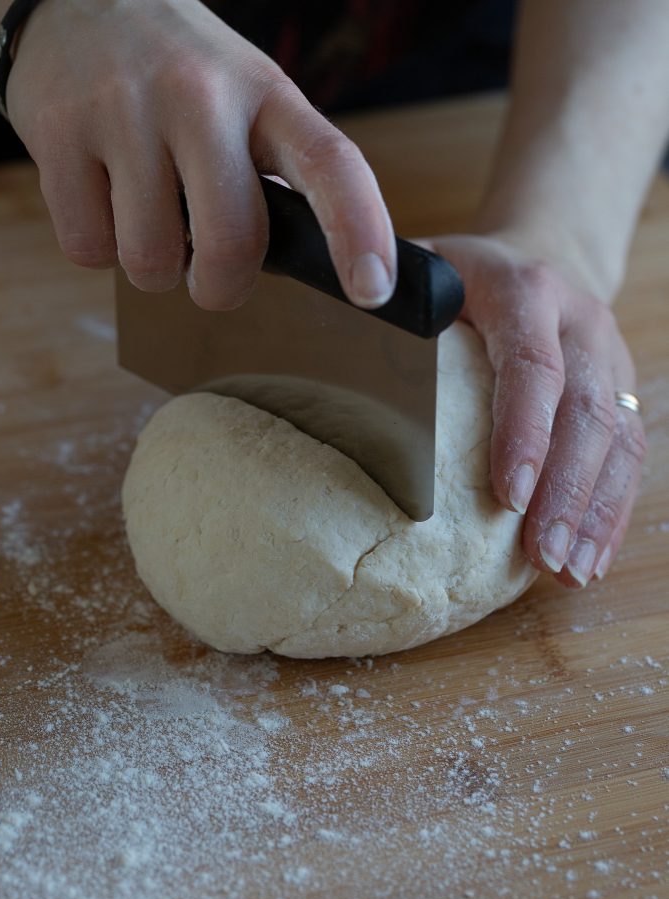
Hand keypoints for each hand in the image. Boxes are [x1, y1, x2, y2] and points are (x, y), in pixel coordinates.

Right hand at [5, 0, 395, 310]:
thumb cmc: (180, 76)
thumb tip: (309, 269)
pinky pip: (87, 249)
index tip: (373, 290)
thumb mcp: (247, 101)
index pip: (330, 164)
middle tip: (208, 273)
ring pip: (150, 262)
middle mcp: (200, 95)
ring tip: (144, 210)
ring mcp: (125, 110)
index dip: (359, 231)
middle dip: (221, 286)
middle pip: (231, 244)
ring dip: (152, 264)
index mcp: (266, 95)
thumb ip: (276, 176)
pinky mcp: (59, 133)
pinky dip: (96, 245)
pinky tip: (100, 195)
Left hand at [418, 233, 645, 586]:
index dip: (525, 430)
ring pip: (619, 441)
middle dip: (566, 492)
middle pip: (587, 413)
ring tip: (568, 572)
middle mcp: (579, 323)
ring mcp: (610, 359)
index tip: (508, 495)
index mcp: (525, 291)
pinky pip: (630, 456)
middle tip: (541, 556)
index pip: (534, 365)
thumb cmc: (458, 283)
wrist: (536, 262)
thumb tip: (333, 358)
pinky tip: (590, 558)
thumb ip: (389, 310)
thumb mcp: (421, 276)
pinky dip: (610, 512)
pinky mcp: (623, 393)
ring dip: (593, 513)